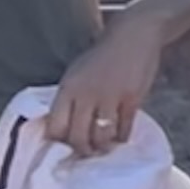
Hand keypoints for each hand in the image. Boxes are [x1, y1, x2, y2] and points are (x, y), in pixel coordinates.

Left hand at [40, 25, 166, 157]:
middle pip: (78, 137)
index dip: (59, 142)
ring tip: (104, 146)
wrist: (133, 36)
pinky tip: (120, 136)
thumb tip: (65, 128)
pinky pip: (124, 129)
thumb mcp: (77, 73)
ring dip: (103, 146)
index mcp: (68, 88)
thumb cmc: (102, 56)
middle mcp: (86, 95)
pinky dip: (121, 137)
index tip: (65, 147)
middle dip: (82, 150)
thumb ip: (70, 98)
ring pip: (101, 137)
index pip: (56, 127)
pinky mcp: (132, 99)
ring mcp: (110, 97)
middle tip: (87, 152)